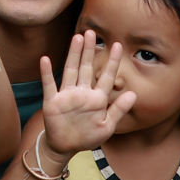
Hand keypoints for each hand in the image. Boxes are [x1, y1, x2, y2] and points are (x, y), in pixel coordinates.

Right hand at [39, 32, 136, 157]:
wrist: (65, 147)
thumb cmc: (87, 136)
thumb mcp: (107, 127)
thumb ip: (118, 110)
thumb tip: (133, 94)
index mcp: (97, 99)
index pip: (106, 76)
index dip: (112, 61)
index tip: (118, 45)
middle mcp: (82, 93)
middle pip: (86, 67)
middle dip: (89, 50)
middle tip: (91, 32)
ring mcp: (66, 95)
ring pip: (71, 70)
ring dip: (73, 54)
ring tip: (77, 38)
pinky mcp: (52, 102)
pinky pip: (49, 85)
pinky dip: (47, 73)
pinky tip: (45, 59)